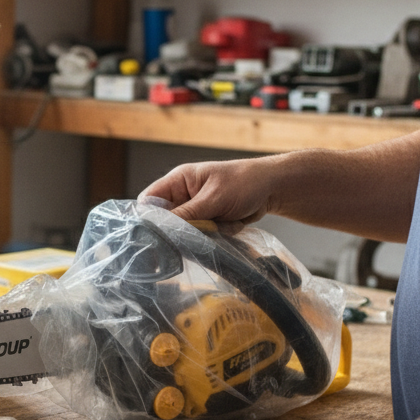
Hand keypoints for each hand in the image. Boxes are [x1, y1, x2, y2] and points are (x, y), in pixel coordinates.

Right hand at [139, 158, 280, 225]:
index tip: (154, 234)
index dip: (148, 218)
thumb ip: (188, 214)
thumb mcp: (214, 197)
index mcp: (178, 182)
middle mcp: (182, 196)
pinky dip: (215, 235)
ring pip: (184, 232)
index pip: (150, 200)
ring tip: (221, 222)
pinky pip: (201, 237)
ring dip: (202, 233)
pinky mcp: (207, 223)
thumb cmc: (244, 182)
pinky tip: (230, 224)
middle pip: (165, 220)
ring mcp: (194, 211)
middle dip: (180, 230)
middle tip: (196, 231)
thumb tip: (163, 230)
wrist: (272, 189)